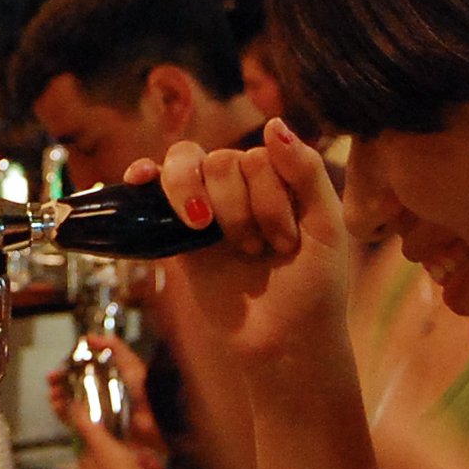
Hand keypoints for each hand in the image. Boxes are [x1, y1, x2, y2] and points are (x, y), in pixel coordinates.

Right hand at [46, 334, 153, 436]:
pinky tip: (57, 406)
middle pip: (75, 386)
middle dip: (61, 381)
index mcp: (111, 377)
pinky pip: (76, 420)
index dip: (70, 367)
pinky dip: (63, 413)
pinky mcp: (98, 427)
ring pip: (73, 402)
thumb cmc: (145, 388)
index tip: (61, 366)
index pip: (85, 370)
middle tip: (51, 379)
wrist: (154, 418)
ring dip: (60, 397)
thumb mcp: (130, 362)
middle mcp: (104, 393)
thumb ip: (114, 347)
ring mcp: (100, 411)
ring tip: (53, 394)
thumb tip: (89, 337)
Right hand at [137, 116, 353, 372]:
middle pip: (222, 160)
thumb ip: (306, 172)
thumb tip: (270, 122)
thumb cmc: (314, 291)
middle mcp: (243, 190)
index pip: (259, 155)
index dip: (270, 198)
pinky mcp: (176, 236)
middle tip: (259, 251)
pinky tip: (141, 179)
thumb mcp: (327, 227)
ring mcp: (208, 210)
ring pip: (190, 166)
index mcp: (280, 183)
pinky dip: (144, 175)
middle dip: (242, 208)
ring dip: (209, 205)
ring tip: (217, 238)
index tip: (287, 245)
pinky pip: (152, 190)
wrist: (283, 346)